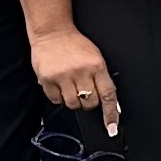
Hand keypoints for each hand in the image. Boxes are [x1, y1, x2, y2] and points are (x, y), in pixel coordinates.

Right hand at [30, 22, 120, 137]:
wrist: (53, 31)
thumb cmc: (75, 45)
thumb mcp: (96, 58)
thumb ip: (102, 79)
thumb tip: (112, 103)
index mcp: (97, 66)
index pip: (108, 95)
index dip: (111, 114)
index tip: (112, 128)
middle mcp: (81, 71)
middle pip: (90, 103)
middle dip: (88, 102)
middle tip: (84, 90)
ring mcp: (63, 76)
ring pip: (72, 104)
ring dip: (73, 100)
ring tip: (70, 86)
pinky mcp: (48, 78)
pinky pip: (55, 100)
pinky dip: (58, 97)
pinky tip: (59, 85)